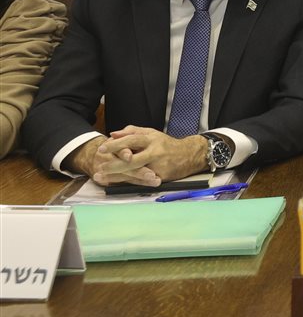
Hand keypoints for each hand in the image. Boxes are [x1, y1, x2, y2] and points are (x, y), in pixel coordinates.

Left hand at [82, 126, 206, 184]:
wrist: (190, 155)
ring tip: (103, 177)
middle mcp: (155, 151)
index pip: (132, 140)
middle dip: (114, 164)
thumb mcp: (152, 133)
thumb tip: (113, 134)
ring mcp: (158, 165)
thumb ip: (132, 132)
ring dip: (117, 175)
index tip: (102, 148)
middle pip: (132, 159)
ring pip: (135, 172)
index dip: (116, 144)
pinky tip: (116, 184)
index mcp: (151, 139)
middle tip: (100, 166)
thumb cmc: (166, 144)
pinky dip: (128, 182)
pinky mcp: (161, 176)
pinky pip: (141, 180)